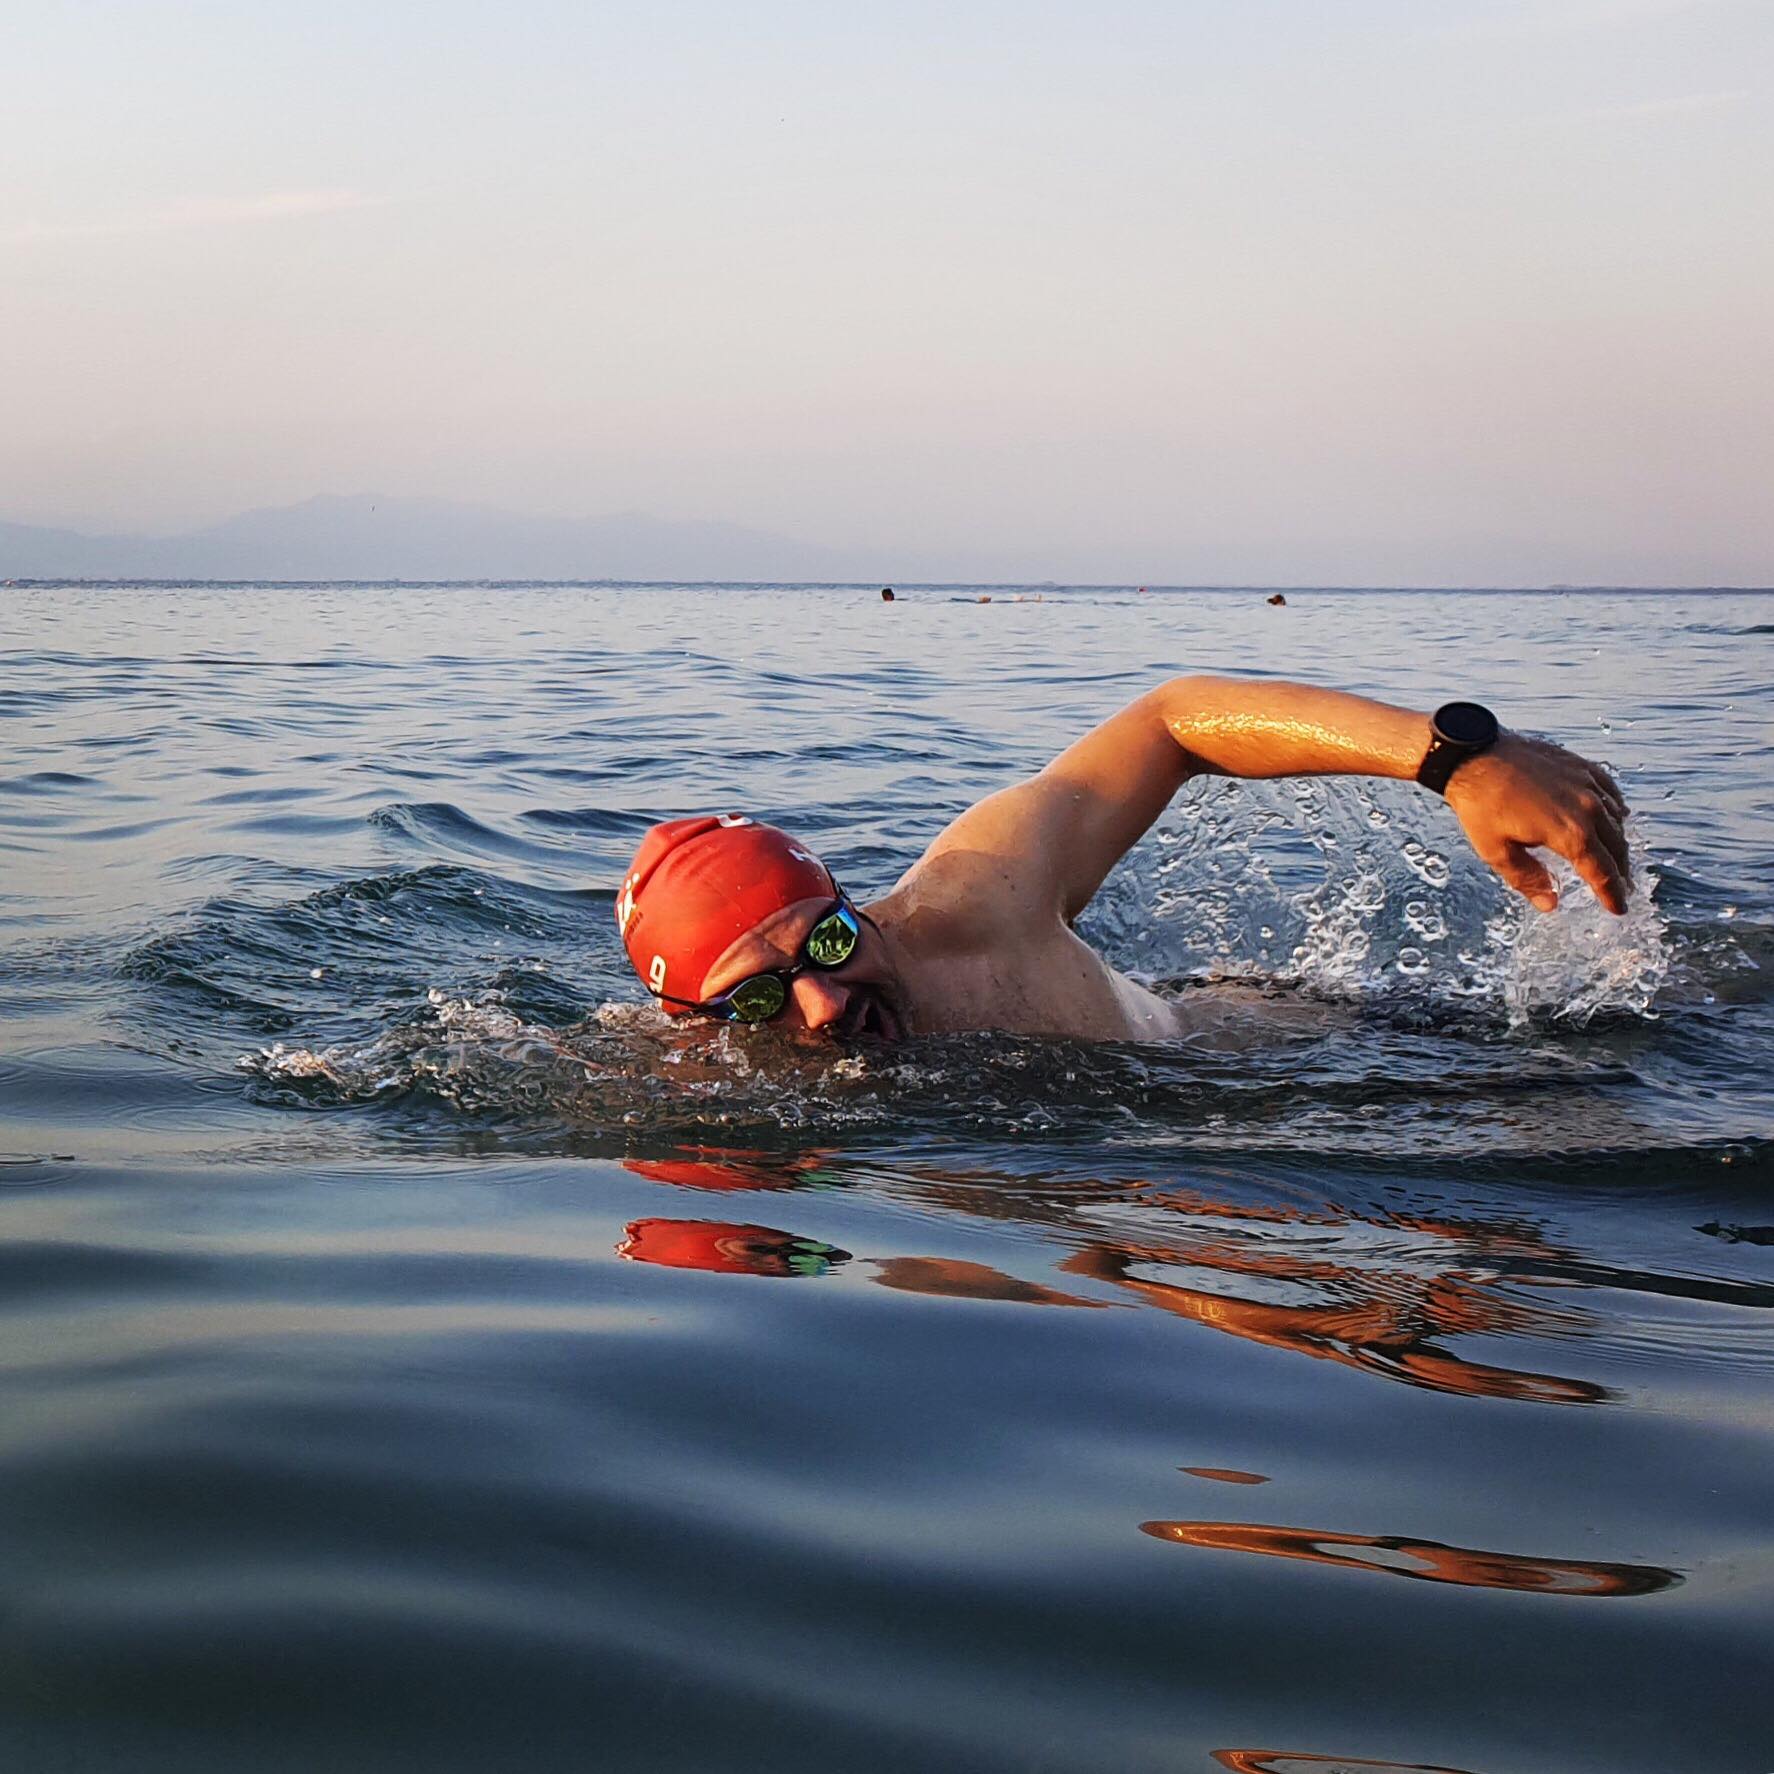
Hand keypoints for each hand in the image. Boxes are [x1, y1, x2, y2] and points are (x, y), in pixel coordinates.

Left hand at [1443, 734, 1630, 914]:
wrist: (1473, 755)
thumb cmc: (1481, 804)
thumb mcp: (1496, 851)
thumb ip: (1527, 879)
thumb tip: (1549, 904)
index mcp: (1570, 833)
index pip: (1602, 872)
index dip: (1612, 894)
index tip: (1618, 909)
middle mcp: (1588, 807)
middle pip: (1616, 848)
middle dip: (1620, 873)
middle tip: (1621, 888)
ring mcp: (1587, 783)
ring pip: (1617, 820)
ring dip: (1618, 844)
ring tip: (1616, 860)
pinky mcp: (1581, 767)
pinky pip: (1610, 793)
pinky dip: (1616, 810)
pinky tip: (1616, 818)